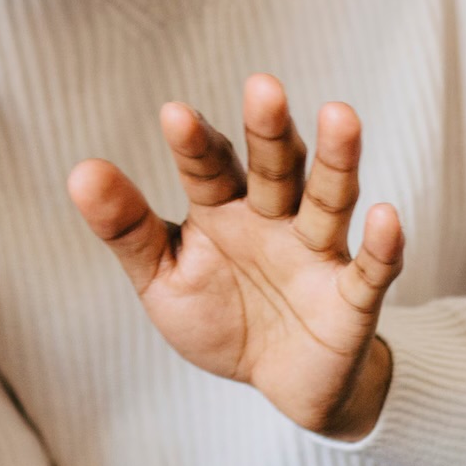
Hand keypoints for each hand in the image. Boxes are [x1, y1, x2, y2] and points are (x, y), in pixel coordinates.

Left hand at [69, 74, 404, 440]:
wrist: (283, 380)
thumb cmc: (221, 316)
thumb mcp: (163, 277)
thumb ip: (127, 229)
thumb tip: (79, 171)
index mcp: (224, 209)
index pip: (210, 168)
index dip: (195, 144)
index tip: (174, 114)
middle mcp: (275, 219)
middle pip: (276, 167)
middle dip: (269, 131)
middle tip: (262, 86)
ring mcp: (318, 254)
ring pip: (329, 201)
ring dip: (337, 162)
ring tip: (339, 114)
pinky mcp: (352, 298)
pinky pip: (371, 270)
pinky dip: (381, 245)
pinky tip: (386, 215)